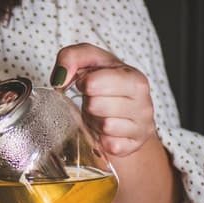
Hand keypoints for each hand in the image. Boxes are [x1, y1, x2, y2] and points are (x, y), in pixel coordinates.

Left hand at [51, 43, 156, 157]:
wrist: (125, 111)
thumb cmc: (105, 84)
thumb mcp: (89, 61)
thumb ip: (71, 57)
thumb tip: (59, 79)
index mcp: (134, 78)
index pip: (93, 82)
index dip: (84, 83)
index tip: (89, 84)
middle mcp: (144, 103)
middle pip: (95, 106)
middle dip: (89, 104)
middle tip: (95, 102)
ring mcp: (142, 127)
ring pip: (104, 127)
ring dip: (95, 122)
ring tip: (101, 115)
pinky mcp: (134, 145)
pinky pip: (110, 145)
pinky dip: (102, 140)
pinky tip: (106, 131)